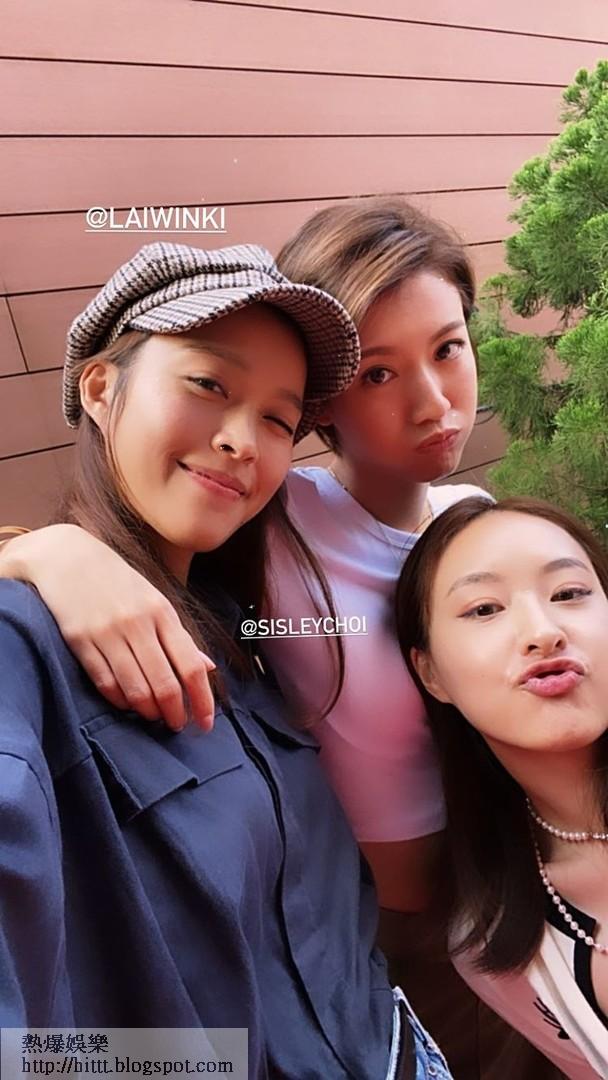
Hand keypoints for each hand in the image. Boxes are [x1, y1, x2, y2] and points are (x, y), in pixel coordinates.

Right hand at [0, 525, 215, 731]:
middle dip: (174, 712)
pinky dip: (119, 699)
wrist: (65, 556)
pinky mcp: (80, 640)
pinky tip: (126, 705)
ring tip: (154, 717)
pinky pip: (105, 681)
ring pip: (135, 687)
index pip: (190, 665)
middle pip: (164, 682)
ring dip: (148, 711)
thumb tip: (207, 667)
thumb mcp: (154, 600)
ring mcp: (107, 633)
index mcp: (162, 613)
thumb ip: (179, 636)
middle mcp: (137, 624)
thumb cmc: (116, 581)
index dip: (201, 699)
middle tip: (177, 725)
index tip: (206, 723)